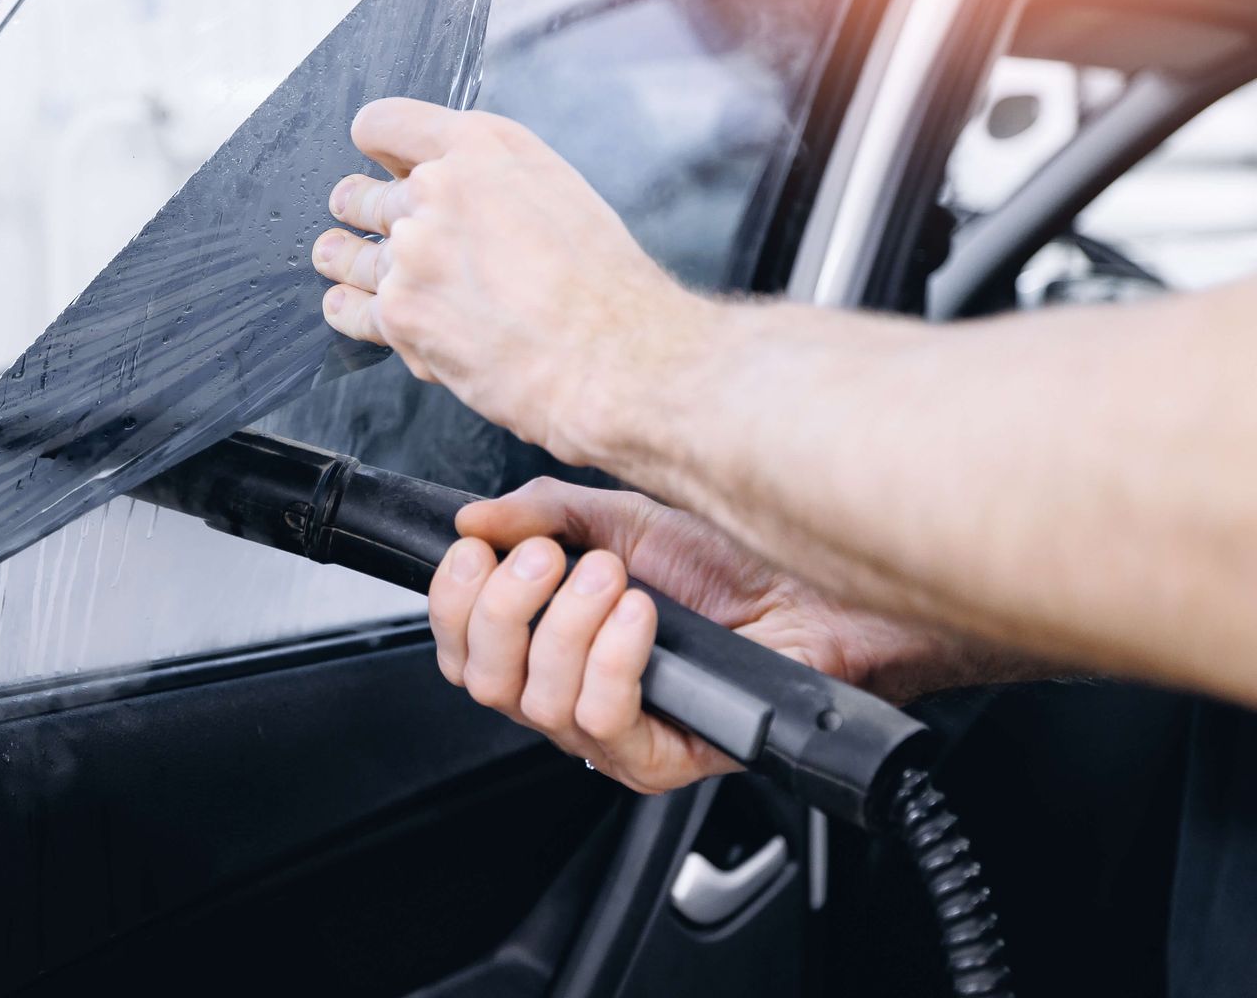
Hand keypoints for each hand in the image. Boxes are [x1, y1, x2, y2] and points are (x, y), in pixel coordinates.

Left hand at [311, 97, 713, 466]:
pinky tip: (345, 305)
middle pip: (365, 192)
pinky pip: (350, 308)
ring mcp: (411, 251)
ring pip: (351, 250)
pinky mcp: (399, 311)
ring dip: (344, 255)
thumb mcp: (559, 193)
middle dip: (361, 205)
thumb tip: (463, 193)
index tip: (376, 155)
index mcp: (482, 147)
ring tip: (335, 255)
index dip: (378, 143)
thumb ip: (496, 181)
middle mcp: (437, 189)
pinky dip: (349, 309)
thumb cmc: (603, 286)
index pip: (388, 124)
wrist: (609, 356)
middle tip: (355, 210)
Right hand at [430, 479, 981, 793]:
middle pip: (479, 678)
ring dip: (569, 623)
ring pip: (535, 700)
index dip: (451, 600)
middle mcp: (569, 693)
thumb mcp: (621, 519)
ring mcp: (613, 732)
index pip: (456, 647)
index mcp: (548, 642)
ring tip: (617, 580)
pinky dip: (612, 658)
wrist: (820, 594)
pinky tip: (642, 619)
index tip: (477, 550)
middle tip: (550, 559)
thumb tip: (473, 521)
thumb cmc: (736, 563)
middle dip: (505, 606)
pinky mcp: (660, 759)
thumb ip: (541, 514)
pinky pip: (600, 722)